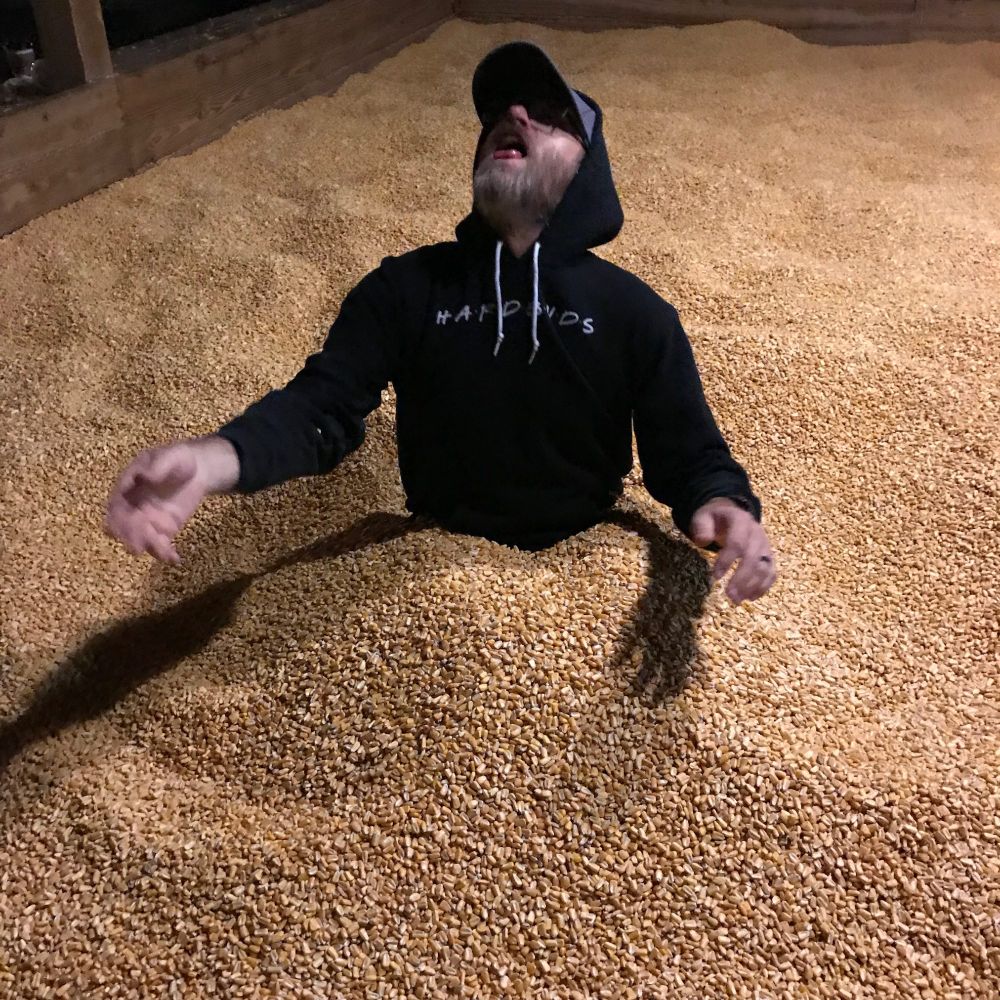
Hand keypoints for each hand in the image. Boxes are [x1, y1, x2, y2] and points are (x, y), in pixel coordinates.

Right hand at [104, 441, 208, 563]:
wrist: (198, 469)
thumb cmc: (179, 459)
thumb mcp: (170, 455)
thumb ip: (157, 465)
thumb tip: (145, 475)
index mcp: (127, 488)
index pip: (115, 505)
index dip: (117, 517)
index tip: (125, 525)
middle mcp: (132, 507)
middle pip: (123, 527)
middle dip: (129, 537)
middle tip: (140, 545)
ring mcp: (147, 521)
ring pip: (139, 539)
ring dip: (148, 547)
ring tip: (164, 551)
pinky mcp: (164, 530)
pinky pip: (160, 545)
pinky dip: (165, 554)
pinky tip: (174, 559)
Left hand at [689, 497, 776, 604]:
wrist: (731, 513)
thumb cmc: (714, 519)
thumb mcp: (702, 517)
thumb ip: (701, 527)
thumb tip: (703, 541)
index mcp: (740, 520)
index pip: (737, 542)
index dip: (727, 560)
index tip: (715, 577)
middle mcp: (757, 533)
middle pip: (753, 558)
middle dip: (742, 579)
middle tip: (729, 596)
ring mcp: (765, 544)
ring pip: (765, 567)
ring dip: (752, 586)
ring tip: (737, 600)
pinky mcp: (768, 555)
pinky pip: (771, 572)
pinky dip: (763, 586)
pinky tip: (750, 598)